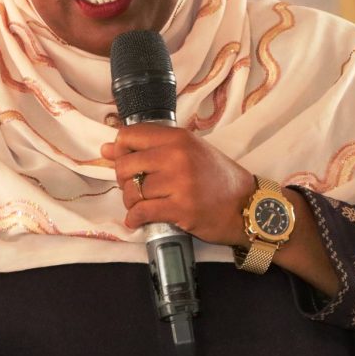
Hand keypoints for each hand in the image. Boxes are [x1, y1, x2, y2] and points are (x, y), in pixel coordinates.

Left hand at [100, 123, 254, 247]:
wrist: (247, 205)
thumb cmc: (218, 178)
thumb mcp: (190, 152)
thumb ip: (151, 148)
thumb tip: (107, 148)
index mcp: (178, 138)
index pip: (130, 135)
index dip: (121, 151)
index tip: (127, 162)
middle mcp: (177, 156)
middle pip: (126, 165)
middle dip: (124, 180)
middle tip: (135, 188)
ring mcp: (179, 183)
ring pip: (133, 191)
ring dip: (132, 202)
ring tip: (142, 205)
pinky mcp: (181, 209)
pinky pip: (142, 212)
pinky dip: (135, 218)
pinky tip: (138, 220)